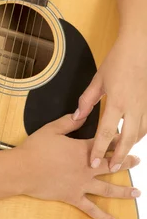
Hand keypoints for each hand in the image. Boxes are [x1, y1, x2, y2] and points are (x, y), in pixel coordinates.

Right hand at [17, 113, 140, 218]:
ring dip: (124, 191)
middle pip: (111, 164)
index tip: (125, 137)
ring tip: (137, 193)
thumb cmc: (35, 148)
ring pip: (107, 188)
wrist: (23, 169)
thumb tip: (82, 114)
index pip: (103, 143)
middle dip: (126, 162)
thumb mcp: (51, 129)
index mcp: (81, 150)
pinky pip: (91, 209)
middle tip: (138, 160)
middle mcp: (86, 168)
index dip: (115, 139)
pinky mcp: (73, 197)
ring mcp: (81, 184)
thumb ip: (68, 122)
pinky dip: (103, 217)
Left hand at [73, 32, 146, 171]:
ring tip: (121, 157)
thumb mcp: (97, 80)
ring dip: (130, 146)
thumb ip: (86, 101)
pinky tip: (133, 138)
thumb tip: (77, 117)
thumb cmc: (116, 62)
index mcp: (116, 102)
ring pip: (139, 134)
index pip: (106, 132)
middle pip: (127, 139)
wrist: (137, 50)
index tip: (93, 162)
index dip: (99, 149)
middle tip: (111, 168)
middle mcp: (132, 107)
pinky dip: (140, 135)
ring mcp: (144, 106)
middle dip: (118, 156)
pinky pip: (146, 125)